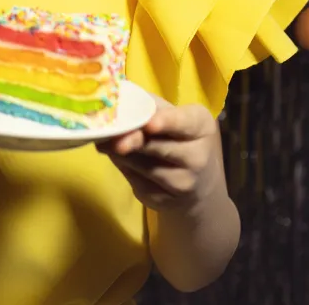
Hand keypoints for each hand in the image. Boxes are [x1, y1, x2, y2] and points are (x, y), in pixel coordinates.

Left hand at [97, 96, 226, 212]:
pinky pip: (137, 183)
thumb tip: (115, 110)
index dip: (165, 122)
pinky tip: (122, 161)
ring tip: (108, 144)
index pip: (183, 122)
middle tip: (110, 135)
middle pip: (158, 147)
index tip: (149, 125)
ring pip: (144, 166)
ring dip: (122, 155)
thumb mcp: (170, 114)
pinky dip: (125, 170)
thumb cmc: (176, 135)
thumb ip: (147, 108)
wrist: (197, 179)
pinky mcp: (166, 201)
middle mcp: (199, 155)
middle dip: (132, 140)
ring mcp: (184, 182)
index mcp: (200, 125)